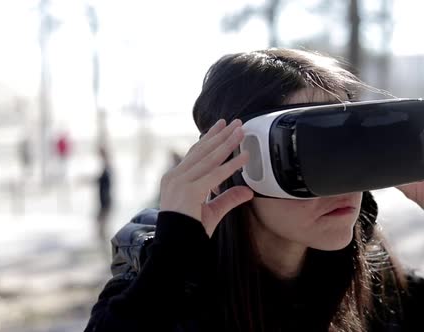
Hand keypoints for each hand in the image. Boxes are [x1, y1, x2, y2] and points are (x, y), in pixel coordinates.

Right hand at [159, 119, 253, 235]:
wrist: (176, 247)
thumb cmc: (189, 231)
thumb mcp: (212, 211)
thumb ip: (228, 198)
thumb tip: (248, 191)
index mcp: (175, 178)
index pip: (194, 152)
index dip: (209, 138)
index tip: (221, 126)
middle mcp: (175, 176)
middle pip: (202, 149)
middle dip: (221, 134)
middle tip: (236, 122)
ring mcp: (180, 182)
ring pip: (209, 157)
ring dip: (228, 142)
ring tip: (241, 131)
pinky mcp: (189, 190)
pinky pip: (215, 174)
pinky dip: (232, 164)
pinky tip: (244, 156)